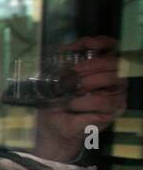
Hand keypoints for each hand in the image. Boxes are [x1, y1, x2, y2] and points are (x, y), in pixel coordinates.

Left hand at [34, 36, 125, 161]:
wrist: (53, 126)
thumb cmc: (56, 101)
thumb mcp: (55, 79)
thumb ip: (61, 63)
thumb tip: (62, 50)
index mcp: (100, 67)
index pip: (111, 47)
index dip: (102, 43)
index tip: (87, 43)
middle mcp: (113, 78)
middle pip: (115, 63)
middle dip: (93, 64)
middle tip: (74, 71)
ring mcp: (116, 94)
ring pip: (115, 80)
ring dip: (91, 81)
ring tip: (73, 88)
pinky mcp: (113, 111)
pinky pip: (105, 101)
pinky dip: (86, 101)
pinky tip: (73, 104)